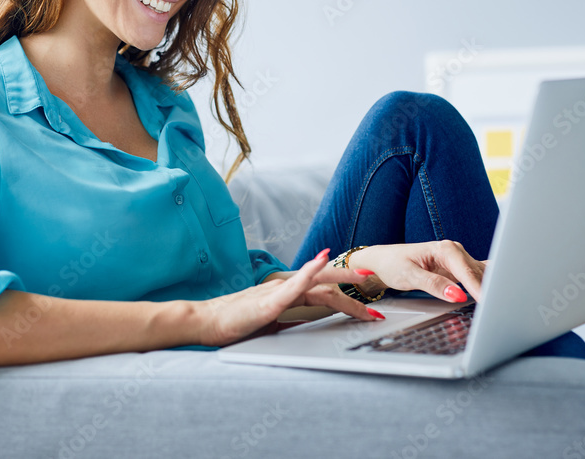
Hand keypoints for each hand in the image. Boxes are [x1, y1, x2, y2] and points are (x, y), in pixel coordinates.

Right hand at [194, 249, 382, 346]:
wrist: (206, 323)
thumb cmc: (234, 324)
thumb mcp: (270, 322)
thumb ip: (289, 318)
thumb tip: (309, 323)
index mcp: (286, 293)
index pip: (324, 289)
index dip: (347, 290)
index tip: (368, 298)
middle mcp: (285, 287)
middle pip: (327, 281)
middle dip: (354, 281)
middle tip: (378, 282)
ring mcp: (277, 291)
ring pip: (317, 282)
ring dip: (344, 279)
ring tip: (365, 278)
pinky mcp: (269, 301)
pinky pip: (294, 285)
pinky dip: (310, 271)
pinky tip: (322, 260)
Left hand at [347, 241, 486, 302]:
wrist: (384, 260)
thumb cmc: (393, 264)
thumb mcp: (409, 276)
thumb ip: (434, 284)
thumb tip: (457, 294)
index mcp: (445, 249)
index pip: (467, 272)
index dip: (479, 288)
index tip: (488, 301)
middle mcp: (455, 251)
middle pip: (477, 274)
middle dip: (489, 289)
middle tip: (499, 308)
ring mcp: (458, 260)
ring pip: (480, 276)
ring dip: (489, 288)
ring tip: (501, 305)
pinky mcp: (458, 269)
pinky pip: (476, 276)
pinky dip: (485, 285)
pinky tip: (497, 292)